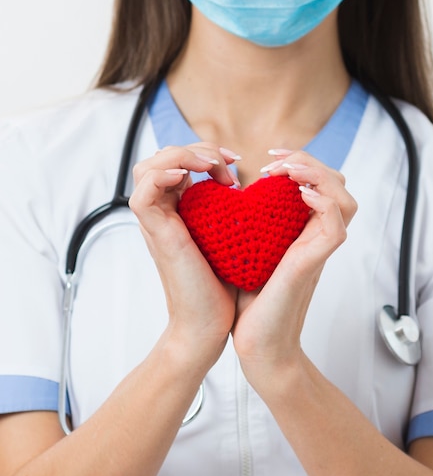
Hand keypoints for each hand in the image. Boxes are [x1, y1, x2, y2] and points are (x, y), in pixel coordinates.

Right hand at [129, 143, 239, 367]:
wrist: (208, 326)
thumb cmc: (222, 287)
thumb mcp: (227, 237)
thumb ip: (226, 210)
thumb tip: (244, 187)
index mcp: (177, 211)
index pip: (177, 162)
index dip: (205, 152)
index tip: (237, 162)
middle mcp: (162, 214)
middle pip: (161, 158)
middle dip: (197, 149)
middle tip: (229, 161)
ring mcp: (156, 223)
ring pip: (148, 167)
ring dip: (183, 155)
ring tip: (214, 166)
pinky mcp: (156, 233)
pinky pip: (144, 191)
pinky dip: (165, 174)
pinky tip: (194, 177)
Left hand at [231, 151, 356, 391]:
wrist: (257, 347)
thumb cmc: (250, 303)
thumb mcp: (250, 251)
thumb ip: (253, 224)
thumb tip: (234, 195)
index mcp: (303, 232)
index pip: (320, 185)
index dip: (300, 163)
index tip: (268, 160)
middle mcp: (315, 239)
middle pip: (338, 185)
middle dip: (308, 161)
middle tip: (274, 161)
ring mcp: (317, 252)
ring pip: (344, 200)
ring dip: (317, 176)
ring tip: (287, 172)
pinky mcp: (311, 266)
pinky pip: (334, 227)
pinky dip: (322, 204)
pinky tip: (298, 195)